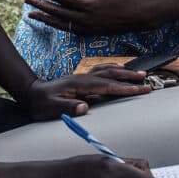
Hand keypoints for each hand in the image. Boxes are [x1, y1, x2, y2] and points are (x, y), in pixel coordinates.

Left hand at [24, 65, 150, 119]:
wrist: (31, 93)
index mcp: (80, 85)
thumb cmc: (41, 104)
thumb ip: (67, 108)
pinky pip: (102, 70)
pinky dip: (114, 68)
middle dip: (131, 77)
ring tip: (140, 73)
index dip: (126, 88)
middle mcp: (84, 77)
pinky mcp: (82, 78)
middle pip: (112, 75)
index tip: (141, 89)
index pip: (108, 86)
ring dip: (125, 71)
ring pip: (109, 70)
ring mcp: (84, 76)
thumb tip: (85, 107)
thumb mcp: (51, 109)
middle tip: (147, 81)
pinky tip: (119, 68)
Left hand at [27, 0, 156, 35]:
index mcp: (91, 5)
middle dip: (41, 6)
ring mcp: (89, 28)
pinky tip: (52, 22)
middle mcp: (87, 18)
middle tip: (27, 1)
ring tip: (32, 15)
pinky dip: (59, 25)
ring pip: (62, 24)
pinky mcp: (92, 33)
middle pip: (58, 13)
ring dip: (46, 19)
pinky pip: (70, 30)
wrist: (141, 17)